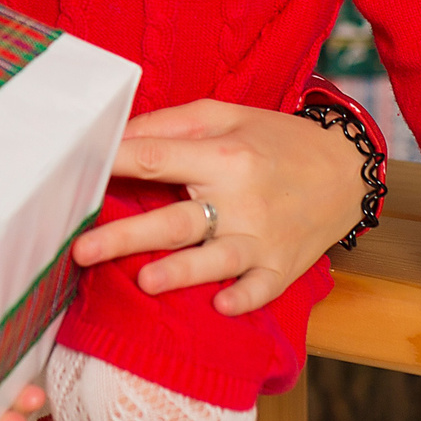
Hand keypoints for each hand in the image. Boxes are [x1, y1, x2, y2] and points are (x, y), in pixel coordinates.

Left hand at [72, 99, 365, 316]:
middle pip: (174, 220)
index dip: (113, 165)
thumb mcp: (225, 116)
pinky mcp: (283, 267)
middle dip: (126, 236)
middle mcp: (240, 199)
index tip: (73, 177)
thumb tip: (117, 136)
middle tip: (80, 250)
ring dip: (181, 271)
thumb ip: (169, 125)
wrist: (346, 170)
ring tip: (145, 281)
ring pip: (215, 258)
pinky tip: (221, 304)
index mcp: (221, 156)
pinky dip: (243, 297)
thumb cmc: (274, 141)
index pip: (156, 159)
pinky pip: (261, 288)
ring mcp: (262, 237)